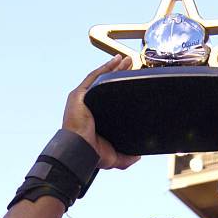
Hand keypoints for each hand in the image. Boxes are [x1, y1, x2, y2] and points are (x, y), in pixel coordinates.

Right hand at [62, 55, 140, 169]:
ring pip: (101, 79)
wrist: (81, 152)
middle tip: (133, 65)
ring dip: (113, 68)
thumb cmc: (92, 155)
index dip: (122, 90)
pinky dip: (104, 69)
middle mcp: (90, 106)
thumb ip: (128, 157)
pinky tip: (115, 62)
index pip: (112, 100)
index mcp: (98, 118)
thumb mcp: (115, 157)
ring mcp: (84, 100)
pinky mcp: (79, 95)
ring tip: (127, 60)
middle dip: (119, 74)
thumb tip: (139, 155)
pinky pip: (93, 78)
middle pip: (107, 85)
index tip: (134, 84)